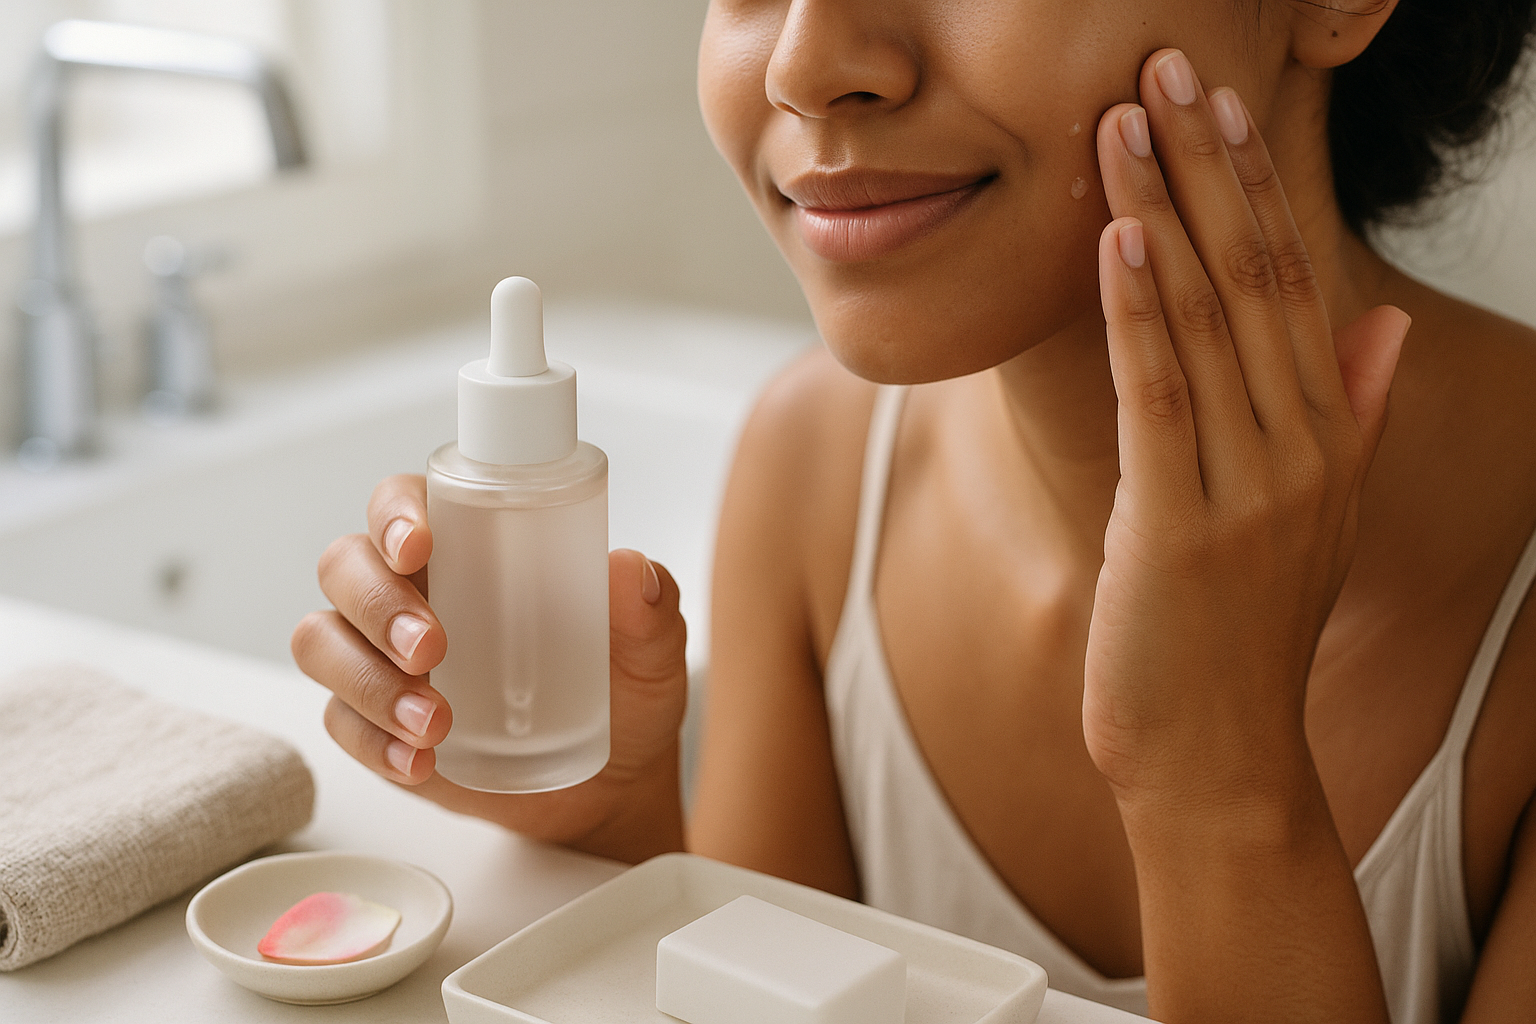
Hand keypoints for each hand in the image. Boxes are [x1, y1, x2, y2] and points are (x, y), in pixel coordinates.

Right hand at [291, 474, 688, 858]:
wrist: (611, 784)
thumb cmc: (621, 689)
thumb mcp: (651, 648)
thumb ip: (648, 605)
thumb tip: (629, 568)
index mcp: (469, 544)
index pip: (403, 500)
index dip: (395, 512)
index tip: (419, 545)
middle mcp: (412, 589)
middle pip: (346, 566)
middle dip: (376, 604)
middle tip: (434, 649)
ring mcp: (382, 656)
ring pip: (323, 642)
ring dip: (367, 679)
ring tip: (433, 722)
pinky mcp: (375, 721)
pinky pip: (341, 721)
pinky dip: (371, 740)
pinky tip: (418, 761)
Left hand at [1083, 49, 1408, 802]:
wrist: (1215, 759)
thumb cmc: (1235, 635)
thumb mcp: (1306, 520)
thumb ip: (1350, 417)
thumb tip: (1380, 326)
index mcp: (1324, 438)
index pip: (1295, 282)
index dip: (1257, 184)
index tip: (1221, 101)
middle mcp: (1300, 450)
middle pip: (1258, 277)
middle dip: (1211, 165)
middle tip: (1168, 66)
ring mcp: (1249, 489)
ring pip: (1210, 319)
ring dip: (1166, 211)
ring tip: (1126, 121)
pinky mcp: (1182, 526)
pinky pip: (1163, 396)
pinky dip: (1141, 312)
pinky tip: (1119, 238)